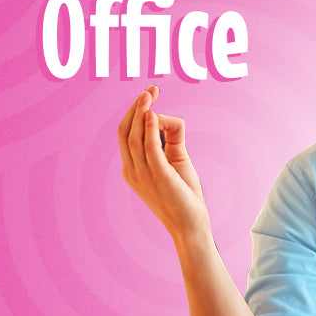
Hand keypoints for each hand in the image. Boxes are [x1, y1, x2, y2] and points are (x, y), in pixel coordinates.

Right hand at [118, 85, 208, 241]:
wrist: (190, 225)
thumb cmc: (183, 195)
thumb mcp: (175, 161)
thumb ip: (171, 138)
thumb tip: (168, 117)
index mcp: (132, 168)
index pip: (125, 134)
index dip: (134, 112)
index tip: (149, 94)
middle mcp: (132, 170)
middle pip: (125, 131)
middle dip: (136, 107)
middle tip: (151, 90)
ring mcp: (143, 175)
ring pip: (134, 137)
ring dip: (141, 112)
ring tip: (151, 95)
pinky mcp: (158, 177)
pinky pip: (149, 148)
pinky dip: (149, 129)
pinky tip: (154, 114)